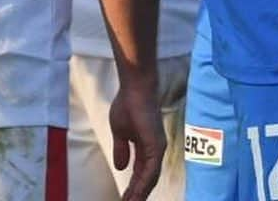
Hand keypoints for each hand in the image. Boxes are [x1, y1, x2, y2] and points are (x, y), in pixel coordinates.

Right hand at [109, 80, 165, 200]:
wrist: (134, 88)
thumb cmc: (127, 104)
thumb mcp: (119, 131)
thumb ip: (121, 149)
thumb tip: (120, 168)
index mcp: (146, 147)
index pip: (140, 173)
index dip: (132, 187)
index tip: (124, 199)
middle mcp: (155, 150)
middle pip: (146, 179)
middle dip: (136, 194)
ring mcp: (157, 148)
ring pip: (150, 179)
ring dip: (139, 194)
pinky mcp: (157, 145)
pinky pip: (150, 171)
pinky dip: (143, 185)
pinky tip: (136, 195)